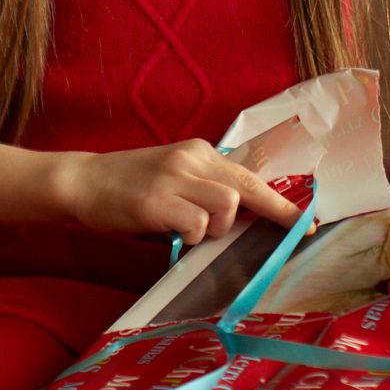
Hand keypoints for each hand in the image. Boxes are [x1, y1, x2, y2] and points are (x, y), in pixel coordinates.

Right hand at [53, 140, 301, 244]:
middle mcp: (189, 160)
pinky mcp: (156, 202)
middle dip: (277, 213)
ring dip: (217, 228)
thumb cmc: (130, 184)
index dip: (281, 202)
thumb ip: (206, 187)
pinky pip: (196, 226)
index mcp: (199, 152)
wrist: (82, 181)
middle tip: (296, 233)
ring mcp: (172, 179)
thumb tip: (246, 215)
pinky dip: (191, 237)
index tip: (306, 222)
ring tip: (192, 232)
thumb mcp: (173, 175)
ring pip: (226, 207)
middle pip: (247, 189)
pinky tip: (171, 234)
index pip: (250, 176)